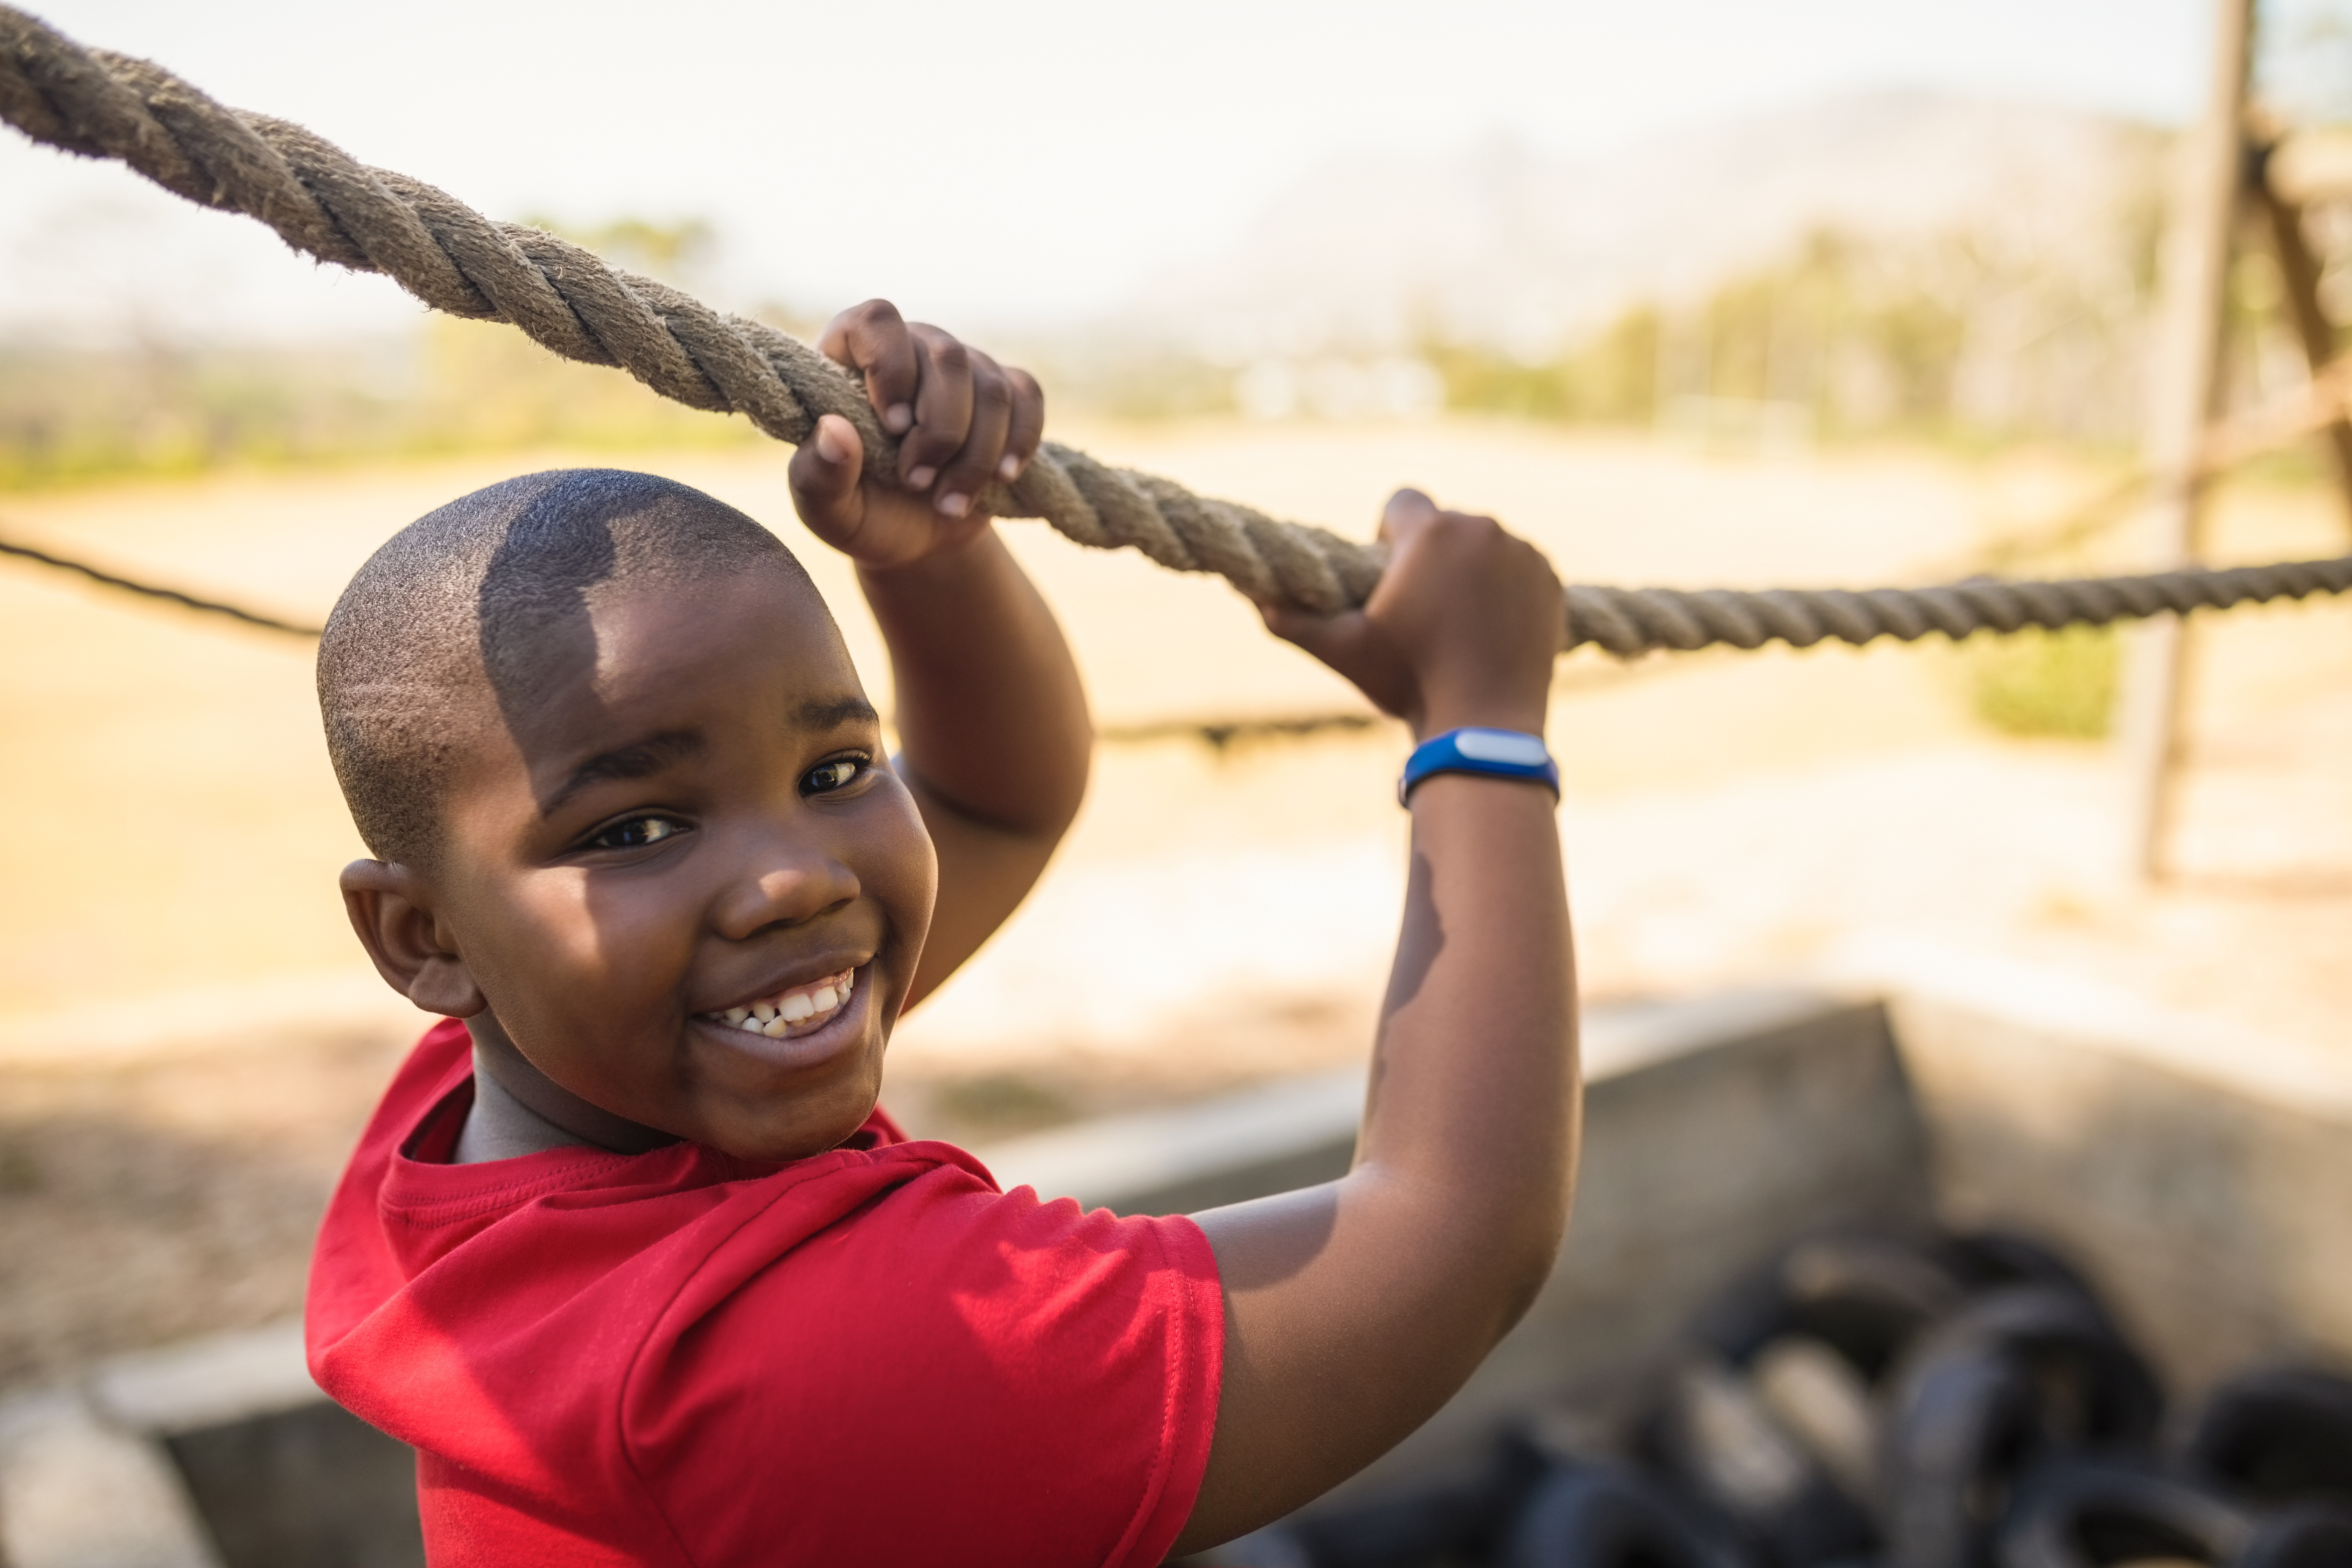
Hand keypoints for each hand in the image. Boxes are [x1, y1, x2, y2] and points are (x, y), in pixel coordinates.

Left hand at [788, 300, 1045, 569]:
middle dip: (941, 432)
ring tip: (949, 504)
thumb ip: (818, 474)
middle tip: (916, 483)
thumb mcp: (827, 507)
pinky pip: (1027, 399)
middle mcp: (913, 348)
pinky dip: (1019, 443)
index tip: (894, 427)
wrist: (916, 535)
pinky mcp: (1006, 391)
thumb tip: (834, 430)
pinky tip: (1001, 478)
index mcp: (853, 356)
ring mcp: (964, 366)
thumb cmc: (863, 511)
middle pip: (947, 359)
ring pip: (992, 389)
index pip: (877, 321)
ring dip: (976, 456)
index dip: (890, 367)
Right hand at [1258, 489, 1562, 740]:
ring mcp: (1525, 554)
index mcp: (1432, 532)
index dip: (1388, 536)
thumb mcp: (1342, 651)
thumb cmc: (1408, 681)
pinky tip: (1488, 631)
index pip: (1402, 501)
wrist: (1484, 725)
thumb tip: (1251, 595)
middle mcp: (1483, 528)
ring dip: (1469, 572)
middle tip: (1420, 612)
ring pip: (1484, 547)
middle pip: (1446, 526)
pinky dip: (1505, 590)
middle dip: (1431, 557)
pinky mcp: (1552, 582)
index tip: (1388, 579)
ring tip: (1455, 625)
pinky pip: (1520, 569)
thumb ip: (1291, 619)